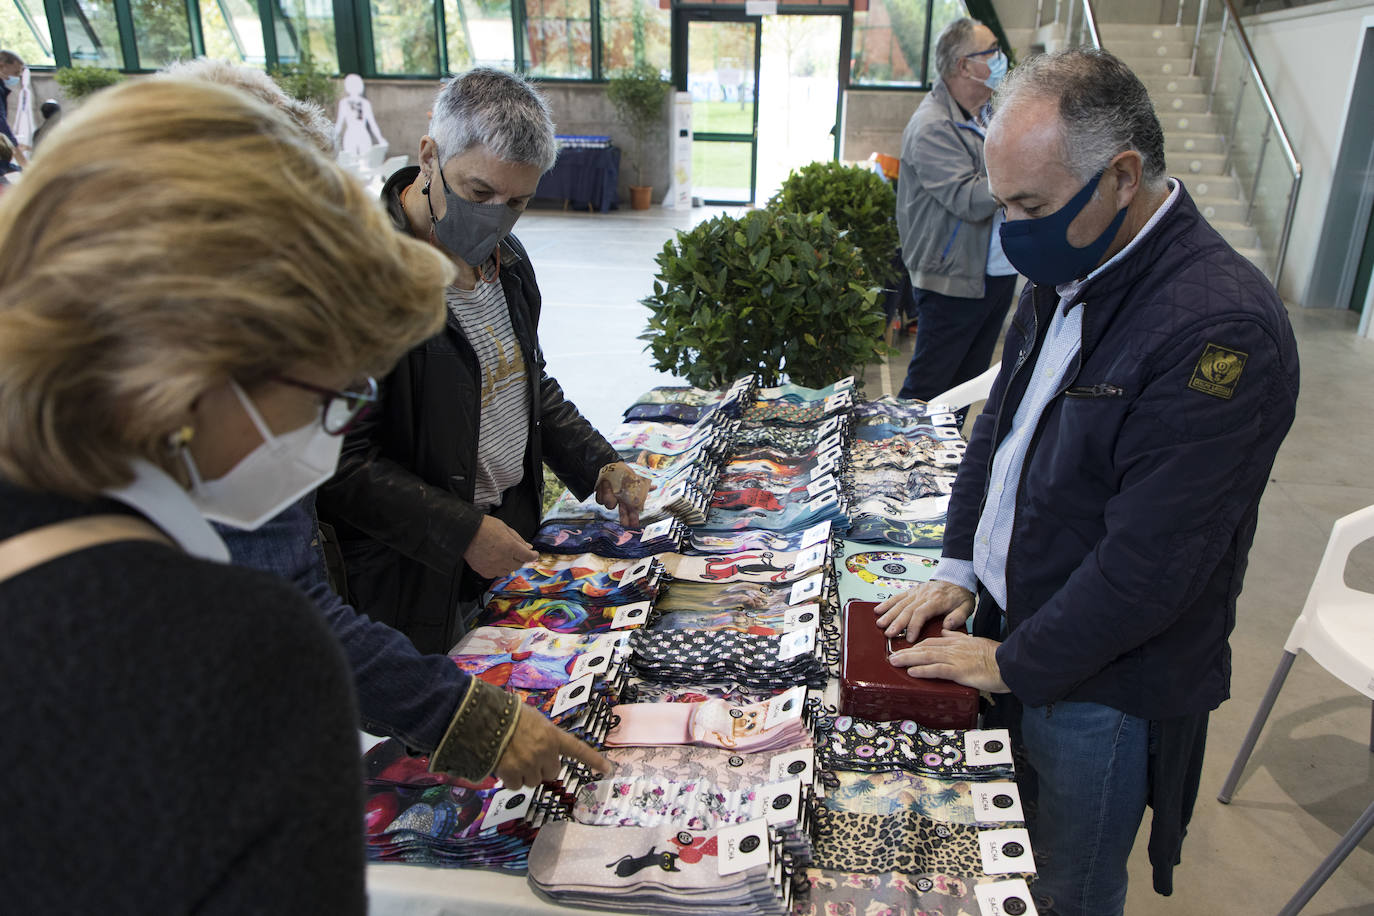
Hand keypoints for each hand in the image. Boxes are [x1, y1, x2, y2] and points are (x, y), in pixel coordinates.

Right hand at [463, 515, 537, 577]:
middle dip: (520, 559)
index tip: (534, 554)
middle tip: (517, 553)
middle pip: (518, 565)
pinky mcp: (484, 571)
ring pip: (508, 571)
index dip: (533, 556)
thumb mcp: (505, 528)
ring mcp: (493, 566)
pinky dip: (498, 569)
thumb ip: (518, 539)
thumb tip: (529, 547)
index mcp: (511, 547)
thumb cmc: (484, 526)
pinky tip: (495, 561)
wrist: (465, 531)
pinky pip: (495, 574)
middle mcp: (503, 559)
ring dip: (510, 565)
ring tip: (504, 556)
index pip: (528, 556)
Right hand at [494, 704, 613, 788]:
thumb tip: (542, 750)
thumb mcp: (533, 720)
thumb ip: (543, 736)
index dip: (593, 760)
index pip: (577, 749)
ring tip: (512, 757)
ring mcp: (529, 764)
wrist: (484, 719)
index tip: (608, 770)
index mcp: (552, 735)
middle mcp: (545, 751)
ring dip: (524, 774)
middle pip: (551, 772)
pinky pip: (516, 786)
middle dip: (541, 768)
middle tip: (527, 755)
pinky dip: (510, 779)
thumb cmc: (508, 715)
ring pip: (533, 781)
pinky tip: (503, 765)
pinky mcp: (512, 773)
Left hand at [594, 462, 651, 527]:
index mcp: (629, 500)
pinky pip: (600, 498)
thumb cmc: (625, 473)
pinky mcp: (601, 496)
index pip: (632, 513)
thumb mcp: (637, 478)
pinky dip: (601, 490)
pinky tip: (604, 483)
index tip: (634, 526)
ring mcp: (611, 499)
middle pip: (622, 515)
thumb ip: (646, 485)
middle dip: (623, 520)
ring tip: (608, 483)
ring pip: (609, 505)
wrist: (612, 467)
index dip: (633, 520)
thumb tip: (655, 487)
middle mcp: (620, 502)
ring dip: (608, 493)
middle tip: (624, 526)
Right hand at [875, 580, 974, 642]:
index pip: (921, 613)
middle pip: (907, 609)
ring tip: (880, 624)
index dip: (914, 626)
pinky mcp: (912, 590)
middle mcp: (924, 595)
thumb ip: (958, 617)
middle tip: (889, 634)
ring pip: (900, 603)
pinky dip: (887, 603)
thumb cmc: (960, 595)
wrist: (957, 578)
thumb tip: (948, 626)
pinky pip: (898, 596)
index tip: (909, 638)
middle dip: (896, 622)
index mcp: (937, 600)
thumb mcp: (967, 607)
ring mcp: (917, 592)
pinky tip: (879, 610)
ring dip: (889, 614)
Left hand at [888, 633, 1008, 693]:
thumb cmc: (995, 655)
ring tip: (895, 662)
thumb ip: (959, 637)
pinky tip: (912, 672)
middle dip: (906, 652)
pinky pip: (938, 670)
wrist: (1010, 663)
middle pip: (924, 648)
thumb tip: (946, 632)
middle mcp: (953, 648)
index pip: (931, 642)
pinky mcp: (960, 671)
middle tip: (891, 656)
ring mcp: (956, 659)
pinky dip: (923, 670)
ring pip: (927, 657)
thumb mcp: (974, 641)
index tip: (904, 648)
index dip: (915, 645)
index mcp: (957, 642)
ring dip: (908, 659)